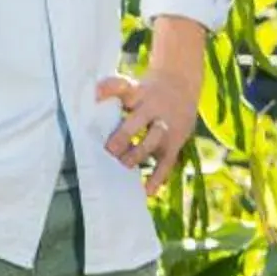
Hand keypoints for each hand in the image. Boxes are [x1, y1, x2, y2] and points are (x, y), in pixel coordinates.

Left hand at [97, 70, 196, 192]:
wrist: (183, 83)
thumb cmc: (147, 90)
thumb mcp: (131, 84)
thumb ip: (111, 89)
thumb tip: (93, 95)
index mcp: (139, 93)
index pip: (124, 88)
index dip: (110, 91)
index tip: (96, 98)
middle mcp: (154, 110)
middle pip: (139, 121)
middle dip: (124, 135)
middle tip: (109, 149)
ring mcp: (166, 127)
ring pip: (154, 142)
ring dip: (138, 155)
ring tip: (123, 167)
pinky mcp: (174, 143)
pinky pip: (166, 163)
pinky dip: (157, 178)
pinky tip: (146, 191)